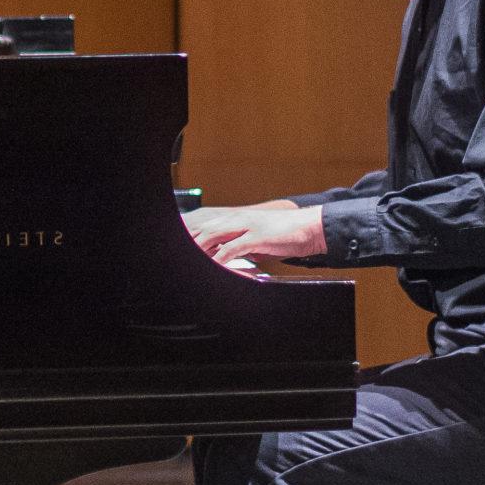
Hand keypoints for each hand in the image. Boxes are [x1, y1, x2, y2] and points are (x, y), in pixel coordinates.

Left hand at [182, 202, 325, 263]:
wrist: (310, 228)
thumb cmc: (283, 235)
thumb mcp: (254, 239)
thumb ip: (235, 245)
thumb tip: (220, 258)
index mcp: (234, 218)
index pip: (202, 224)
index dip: (188, 234)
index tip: (175, 246)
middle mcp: (236, 218)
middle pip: (202, 228)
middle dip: (187, 241)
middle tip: (174, 256)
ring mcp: (246, 225)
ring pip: (212, 235)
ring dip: (199, 249)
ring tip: (188, 261)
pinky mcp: (257, 235)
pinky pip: (233, 248)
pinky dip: (221, 258)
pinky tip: (214, 266)